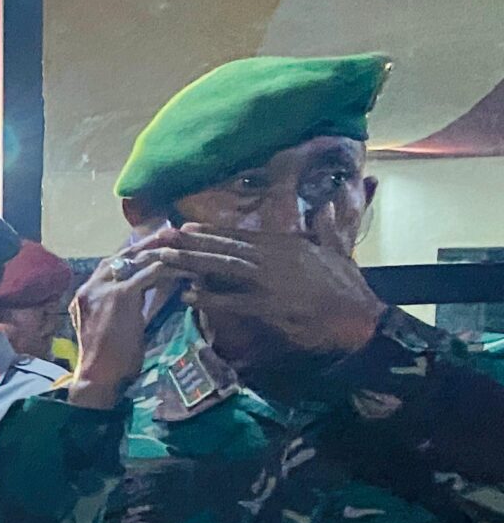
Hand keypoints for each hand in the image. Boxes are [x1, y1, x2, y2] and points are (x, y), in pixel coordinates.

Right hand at [67, 241, 182, 408]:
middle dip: (150, 244)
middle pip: (123, 254)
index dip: (135, 253)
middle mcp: (91, 285)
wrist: (98, 377)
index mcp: (85, 293)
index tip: (156, 247)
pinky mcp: (120, 295)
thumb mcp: (110, 327)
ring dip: (165, 253)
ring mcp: (103, 288)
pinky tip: (190, 271)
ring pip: (139, 259)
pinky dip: (174, 269)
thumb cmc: (107, 361)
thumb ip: (121, 308)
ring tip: (187, 248)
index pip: (112, 263)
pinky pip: (152, 273)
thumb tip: (143, 298)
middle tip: (174, 235)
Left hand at [147, 225, 385, 361]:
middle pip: (226, 247)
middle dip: (192, 242)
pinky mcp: (271, 305)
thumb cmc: (349, 286)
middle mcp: (275, 258)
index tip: (186, 227)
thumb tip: (328, 205)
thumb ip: (328, 228)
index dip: (211, 232)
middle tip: (162, 238)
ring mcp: (271, 281)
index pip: (241, 236)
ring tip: (165, 259)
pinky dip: (211, 298)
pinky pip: (234, 300)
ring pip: (224, 267)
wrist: (360, 316)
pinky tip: (189, 296)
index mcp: (287, 246)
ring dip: (193, 262)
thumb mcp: (338, 250)